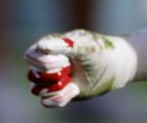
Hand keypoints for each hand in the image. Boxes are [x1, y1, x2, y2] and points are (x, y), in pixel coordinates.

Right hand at [24, 28, 146, 107]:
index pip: (31, 56)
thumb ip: (64, 45)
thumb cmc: (100, 50)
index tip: (64, 60)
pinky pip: (48, 102)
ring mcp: (53, 79)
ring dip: (54, 89)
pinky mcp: (61, 93)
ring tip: (71, 83)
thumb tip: (41, 46)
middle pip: (32, 74)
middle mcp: (48, 63)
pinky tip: (73, 90)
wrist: (116, 66)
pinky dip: (59, 98)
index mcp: (50, 46)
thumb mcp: (85, 45)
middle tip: (69, 69)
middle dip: (50, 75)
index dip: (44, 61)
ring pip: (38, 90)